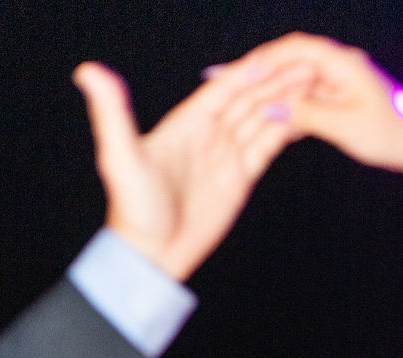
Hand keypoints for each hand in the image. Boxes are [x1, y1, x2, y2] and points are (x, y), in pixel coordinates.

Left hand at [74, 56, 314, 279]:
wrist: (151, 257)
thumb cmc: (133, 210)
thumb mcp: (121, 157)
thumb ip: (112, 112)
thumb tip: (88, 71)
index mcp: (186, 123)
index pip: (225, 87)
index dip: (250, 71)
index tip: (276, 55)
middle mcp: (208, 134)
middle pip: (248, 98)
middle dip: (276, 80)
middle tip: (307, 65)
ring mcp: (225, 156)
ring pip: (261, 119)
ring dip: (285, 99)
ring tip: (314, 84)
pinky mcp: (239, 180)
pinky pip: (265, 148)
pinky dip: (284, 130)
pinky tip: (304, 116)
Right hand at [223, 34, 402, 175]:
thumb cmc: (391, 134)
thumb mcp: (344, 126)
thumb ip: (306, 114)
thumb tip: (269, 106)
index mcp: (343, 63)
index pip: (294, 49)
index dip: (263, 59)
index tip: (237, 74)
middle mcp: (340, 65)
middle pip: (290, 60)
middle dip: (258, 71)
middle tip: (225, 83)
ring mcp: (340, 81)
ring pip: (296, 80)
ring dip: (270, 90)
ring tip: (238, 101)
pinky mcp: (341, 98)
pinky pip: (307, 96)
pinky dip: (287, 105)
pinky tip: (266, 118)